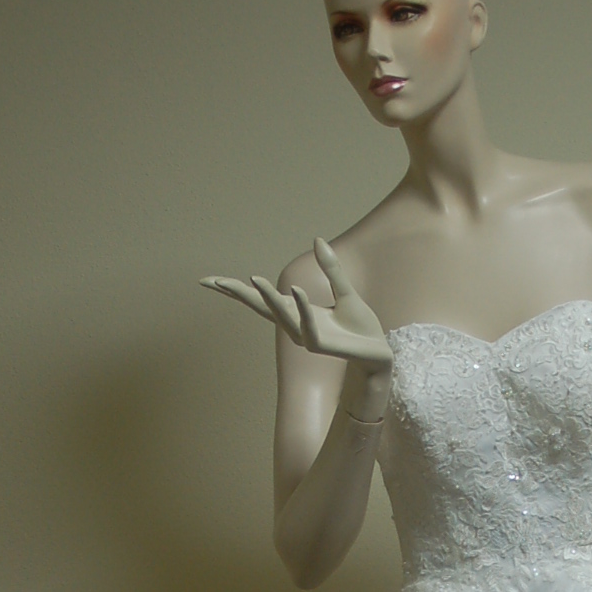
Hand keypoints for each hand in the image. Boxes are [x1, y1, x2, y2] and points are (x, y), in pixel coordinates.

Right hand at [202, 239, 392, 415]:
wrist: (379, 353)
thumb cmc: (361, 327)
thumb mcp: (345, 291)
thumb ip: (331, 268)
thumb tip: (317, 239)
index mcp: (298, 312)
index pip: (262, 300)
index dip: (238, 291)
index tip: (212, 280)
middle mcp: (297, 325)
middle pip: (261, 308)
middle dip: (238, 294)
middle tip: (214, 281)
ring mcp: (308, 337)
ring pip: (282, 315)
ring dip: (268, 297)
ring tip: (253, 278)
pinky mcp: (323, 345)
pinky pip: (308, 325)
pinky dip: (301, 309)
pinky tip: (294, 291)